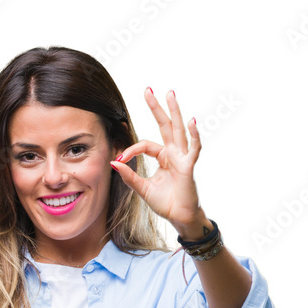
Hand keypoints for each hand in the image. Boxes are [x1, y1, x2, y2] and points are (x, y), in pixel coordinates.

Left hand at [111, 89, 206, 236]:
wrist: (179, 217)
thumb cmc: (165, 202)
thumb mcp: (142, 188)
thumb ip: (129, 176)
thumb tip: (114, 162)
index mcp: (162, 157)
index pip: (145, 145)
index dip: (131, 150)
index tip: (120, 159)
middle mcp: (173, 153)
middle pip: (164, 126)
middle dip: (156, 108)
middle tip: (148, 90)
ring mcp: (182, 158)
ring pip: (177, 130)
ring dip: (174, 111)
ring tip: (170, 93)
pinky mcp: (188, 166)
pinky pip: (193, 148)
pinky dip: (194, 135)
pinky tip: (192, 121)